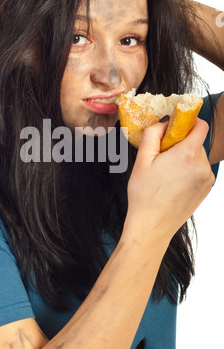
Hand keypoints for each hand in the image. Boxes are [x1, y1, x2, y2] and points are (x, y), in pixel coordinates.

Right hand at [125, 118, 214, 245]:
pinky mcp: (207, 189)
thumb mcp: (142, 160)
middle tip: (162, 156)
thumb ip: (153, 134)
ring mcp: (207, 179)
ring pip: (197, 156)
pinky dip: (189, 170)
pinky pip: (200, 170)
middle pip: (196, 142)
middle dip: (180, 143)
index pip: (200, 125)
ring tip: (166, 173)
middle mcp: (203, 165)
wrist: (152, 226)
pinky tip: (173, 182)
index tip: (174, 128)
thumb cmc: (145, 195)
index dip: (188, 122)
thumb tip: (163, 122)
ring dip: (184, 158)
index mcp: (187, 154)